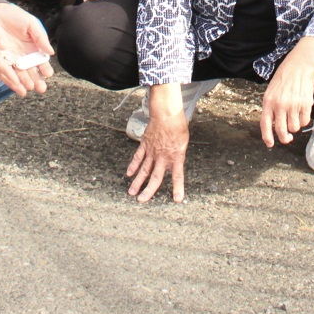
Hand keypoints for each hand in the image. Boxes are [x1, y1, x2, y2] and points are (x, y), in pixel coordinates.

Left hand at [0, 1, 54, 84]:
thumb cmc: (15, 16)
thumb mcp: (31, 24)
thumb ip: (41, 38)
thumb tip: (51, 53)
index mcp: (33, 48)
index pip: (41, 62)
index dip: (45, 68)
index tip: (48, 74)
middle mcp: (23, 57)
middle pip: (31, 72)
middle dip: (37, 81)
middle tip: (41, 88)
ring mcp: (11, 59)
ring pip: (19, 75)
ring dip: (24, 83)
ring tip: (28, 88)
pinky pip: (4, 72)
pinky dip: (9, 80)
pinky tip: (15, 86)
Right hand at [126, 84, 188, 203]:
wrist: (167, 113)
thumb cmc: (178, 125)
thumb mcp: (184, 141)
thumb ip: (178, 154)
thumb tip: (176, 162)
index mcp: (176, 156)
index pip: (177, 176)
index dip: (178, 188)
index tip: (177, 199)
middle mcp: (163, 157)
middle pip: (155, 177)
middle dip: (148, 190)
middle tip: (142, 200)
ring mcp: (152, 151)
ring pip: (144, 170)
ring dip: (137, 182)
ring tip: (132, 192)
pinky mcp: (145, 145)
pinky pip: (138, 157)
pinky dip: (133, 165)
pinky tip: (129, 173)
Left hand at [260, 37, 313, 146]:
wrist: (300, 64)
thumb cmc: (285, 76)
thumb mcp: (271, 90)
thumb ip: (271, 107)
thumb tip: (273, 125)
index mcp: (268, 101)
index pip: (265, 124)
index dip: (267, 137)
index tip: (270, 144)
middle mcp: (280, 105)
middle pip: (281, 130)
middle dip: (284, 138)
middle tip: (287, 139)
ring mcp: (293, 105)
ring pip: (294, 127)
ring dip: (295, 126)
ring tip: (295, 117)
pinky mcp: (305, 104)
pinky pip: (305, 121)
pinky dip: (304, 120)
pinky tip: (302, 112)